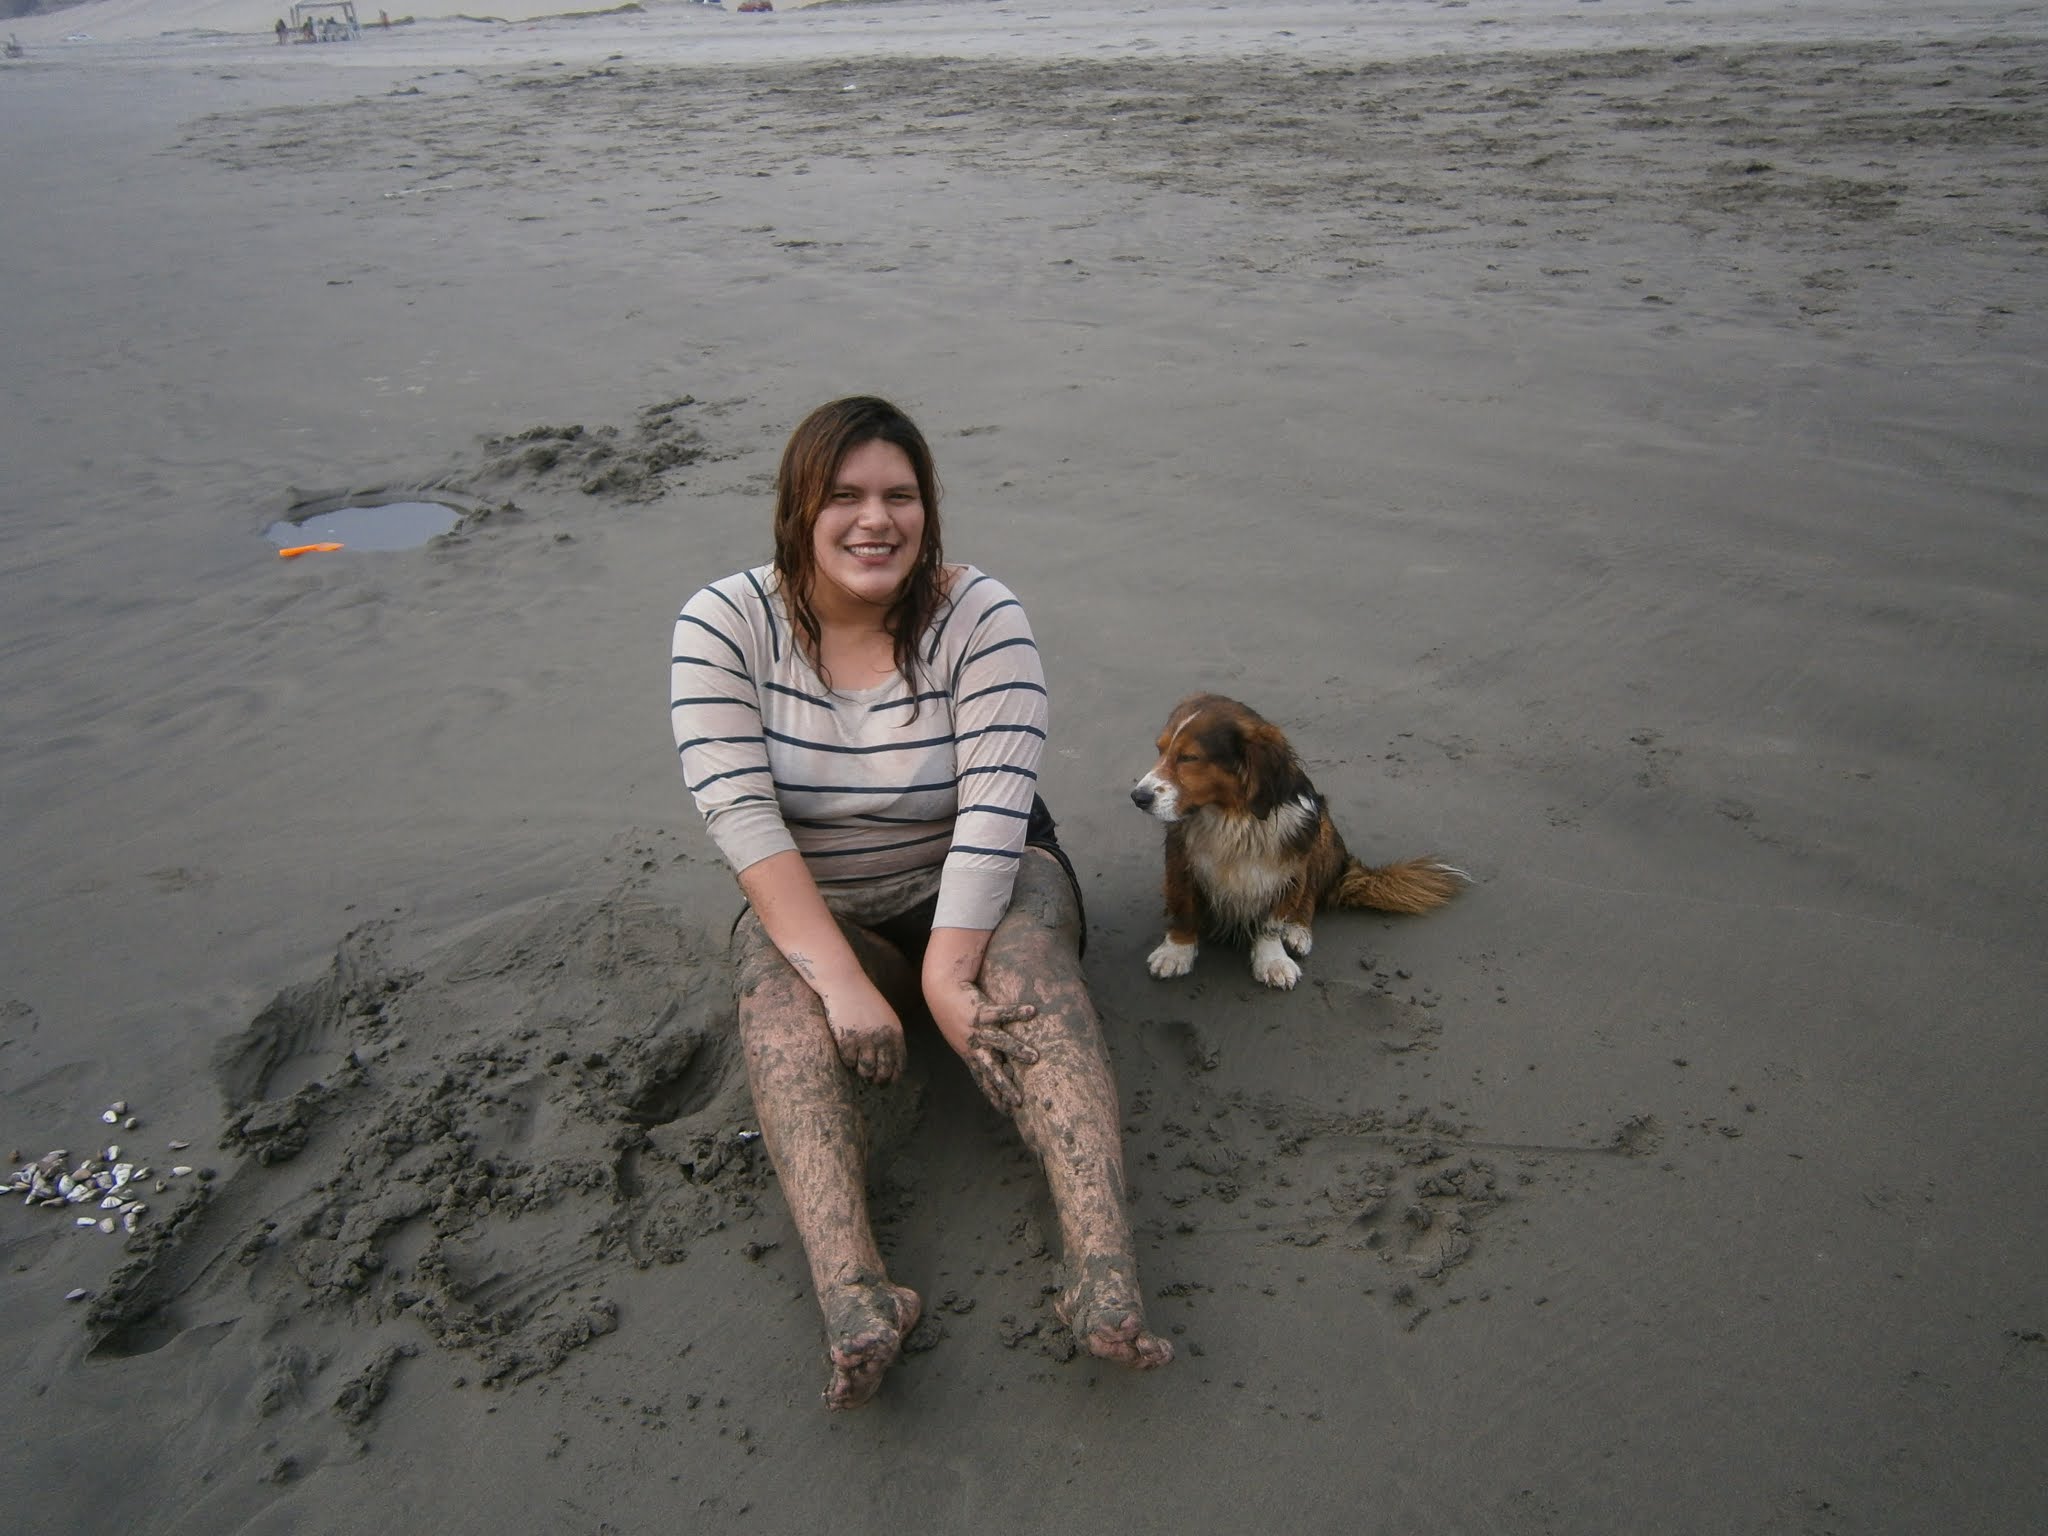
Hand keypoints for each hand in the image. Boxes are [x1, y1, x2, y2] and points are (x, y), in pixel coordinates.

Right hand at [822, 981, 906, 1085]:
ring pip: (866, 1070)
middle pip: (884, 1071)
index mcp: (895, 1033)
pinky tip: (847, 1057)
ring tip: (860, 1070)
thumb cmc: (865, 999)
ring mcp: (865, 1040)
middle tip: (874, 1082)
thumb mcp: (886, 1016)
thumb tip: (890, 1060)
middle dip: (879, 1080)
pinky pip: (849, 1061)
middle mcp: (882, 1039)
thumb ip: (890, 1036)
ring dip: (863, 1074)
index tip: (889, 1082)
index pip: (899, 1063)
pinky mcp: (847, 1040)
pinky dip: (848, 1062)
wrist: (845, 984)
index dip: (894, 1076)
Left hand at [929, 982, 1038, 1111]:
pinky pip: (1001, 1012)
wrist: (941, 991)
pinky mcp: (980, 1010)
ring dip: (1016, 1050)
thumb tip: (1002, 1066)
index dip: (995, 1098)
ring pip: (999, 1042)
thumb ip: (982, 1053)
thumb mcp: (966, 1041)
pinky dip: (1016, 1012)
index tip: (1009, 1113)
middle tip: (1019, 1100)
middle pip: (991, 1069)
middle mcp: (974, 1045)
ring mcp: (977, 1028)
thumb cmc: (956, 1016)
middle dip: (1004, 1085)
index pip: (984, 1082)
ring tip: (1035, 1057)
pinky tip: (1032, 1012)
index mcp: (971, 1055)